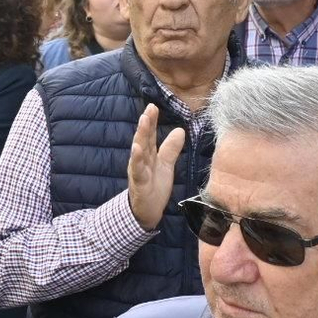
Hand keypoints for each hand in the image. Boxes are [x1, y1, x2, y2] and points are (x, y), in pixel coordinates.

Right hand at [127, 104, 185, 231]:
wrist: (146, 211)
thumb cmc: (154, 187)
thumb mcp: (166, 165)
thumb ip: (171, 149)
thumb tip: (180, 130)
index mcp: (148, 155)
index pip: (150, 135)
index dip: (151, 121)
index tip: (153, 106)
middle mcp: (141, 160)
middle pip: (144, 139)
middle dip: (146, 124)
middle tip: (149, 109)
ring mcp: (138, 170)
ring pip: (139, 151)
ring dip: (140, 136)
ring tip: (143, 122)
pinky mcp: (139, 182)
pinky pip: (137, 169)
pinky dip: (137, 158)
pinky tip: (137, 148)